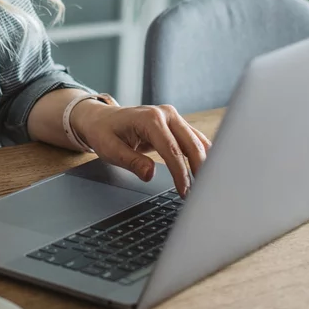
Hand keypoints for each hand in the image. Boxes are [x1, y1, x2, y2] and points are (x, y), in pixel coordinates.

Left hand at [70, 101, 211, 196]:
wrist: (102, 118)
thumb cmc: (105, 132)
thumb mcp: (110, 149)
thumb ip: (131, 161)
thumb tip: (150, 174)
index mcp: (150, 118)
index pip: (171, 149)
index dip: (180, 173)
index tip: (184, 192)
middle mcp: (166, 113)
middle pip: (191, 144)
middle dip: (199, 169)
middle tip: (200, 194)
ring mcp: (173, 117)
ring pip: (196, 141)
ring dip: (203, 163)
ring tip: (205, 186)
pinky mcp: (176, 123)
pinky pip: (194, 139)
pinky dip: (201, 155)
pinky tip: (205, 171)